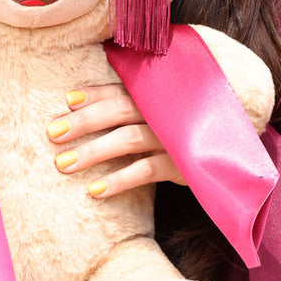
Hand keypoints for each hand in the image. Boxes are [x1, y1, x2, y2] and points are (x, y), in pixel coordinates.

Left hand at [47, 84, 184, 198]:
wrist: (229, 153)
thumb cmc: (189, 131)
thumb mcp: (166, 114)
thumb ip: (135, 104)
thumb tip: (77, 102)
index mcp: (158, 95)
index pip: (121, 90)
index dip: (94, 94)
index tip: (67, 101)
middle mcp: (166, 110)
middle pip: (120, 109)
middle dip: (84, 122)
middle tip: (52, 134)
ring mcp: (176, 136)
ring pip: (129, 139)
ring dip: (93, 151)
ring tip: (63, 164)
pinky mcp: (185, 163)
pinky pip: (147, 170)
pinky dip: (120, 179)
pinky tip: (95, 190)